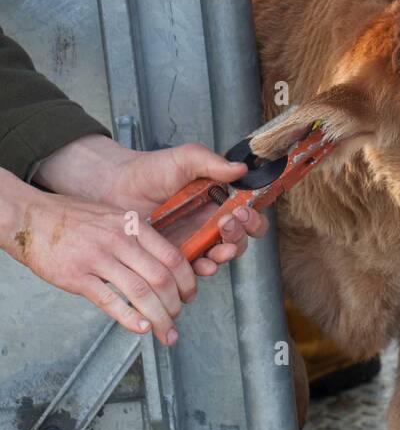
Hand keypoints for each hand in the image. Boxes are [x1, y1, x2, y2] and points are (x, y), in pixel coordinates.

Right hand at [1, 171, 200, 343]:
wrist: (33, 218)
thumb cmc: (73, 218)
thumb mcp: (114, 216)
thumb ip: (138, 235)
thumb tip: (162, 260)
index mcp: (133, 225)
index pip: (173, 257)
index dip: (187, 281)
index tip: (189, 296)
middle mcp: (120, 240)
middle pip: (161, 279)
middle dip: (175, 305)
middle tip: (177, 319)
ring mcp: (99, 258)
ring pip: (141, 293)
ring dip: (159, 317)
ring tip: (165, 332)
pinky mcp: (78, 277)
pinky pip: (110, 301)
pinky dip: (130, 318)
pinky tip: (141, 329)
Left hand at [34, 136, 267, 276]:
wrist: (115, 187)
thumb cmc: (150, 170)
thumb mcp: (185, 159)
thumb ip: (213, 163)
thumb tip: (241, 169)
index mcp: (219, 200)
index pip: (248, 214)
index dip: (253, 216)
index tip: (244, 209)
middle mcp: (210, 223)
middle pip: (240, 238)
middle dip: (240, 235)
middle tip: (228, 223)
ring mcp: (194, 242)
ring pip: (222, 256)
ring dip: (226, 254)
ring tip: (218, 247)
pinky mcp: (175, 257)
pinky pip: (195, 270)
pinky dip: (203, 270)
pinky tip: (201, 263)